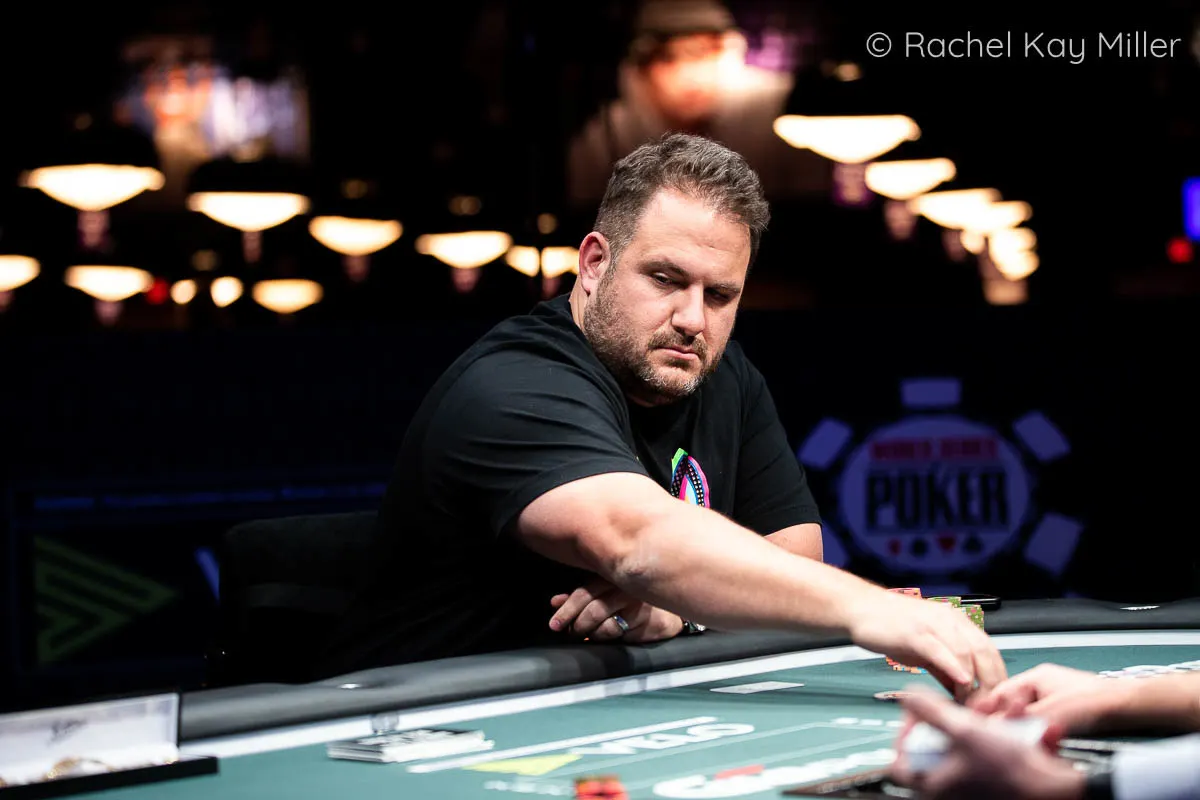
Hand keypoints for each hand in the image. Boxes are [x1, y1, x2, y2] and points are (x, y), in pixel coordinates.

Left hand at [549, 579, 683, 642]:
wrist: (664, 611)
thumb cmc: (629, 600)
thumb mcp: (602, 594)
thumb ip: (579, 597)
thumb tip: (555, 602)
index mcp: (611, 577)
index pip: (584, 593)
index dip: (567, 610)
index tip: (555, 625)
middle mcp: (625, 588)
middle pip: (594, 610)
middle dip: (578, 626)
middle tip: (572, 633)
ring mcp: (637, 605)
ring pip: (605, 626)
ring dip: (592, 635)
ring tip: (590, 635)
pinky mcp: (645, 622)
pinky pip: (619, 636)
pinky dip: (608, 639)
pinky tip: (607, 636)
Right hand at [846, 591, 1007, 699]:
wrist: (860, 608)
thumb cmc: (890, 627)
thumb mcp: (925, 650)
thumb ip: (946, 669)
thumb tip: (963, 692)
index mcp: (957, 623)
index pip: (990, 652)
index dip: (997, 679)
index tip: (994, 702)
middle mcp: (950, 620)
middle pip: (986, 653)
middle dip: (992, 685)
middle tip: (986, 709)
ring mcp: (933, 624)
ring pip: (968, 652)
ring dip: (974, 682)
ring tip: (970, 704)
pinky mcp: (915, 632)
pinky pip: (941, 650)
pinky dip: (954, 667)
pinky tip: (961, 682)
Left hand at [890, 686, 1084, 799]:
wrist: (1059, 793)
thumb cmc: (1012, 773)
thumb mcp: (965, 731)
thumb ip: (932, 712)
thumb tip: (909, 697)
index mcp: (935, 785)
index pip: (901, 763)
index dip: (905, 735)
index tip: (919, 716)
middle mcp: (953, 790)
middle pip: (942, 748)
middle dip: (963, 717)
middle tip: (976, 706)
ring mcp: (978, 788)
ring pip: (975, 746)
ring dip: (992, 721)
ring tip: (1013, 708)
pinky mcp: (1002, 783)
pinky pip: (1000, 753)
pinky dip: (1012, 736)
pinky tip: (1031, 724)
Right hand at [968, 663, 1124, 734]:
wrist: (1129, 707)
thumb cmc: (1096, 702)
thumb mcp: (1051, 712)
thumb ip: (1020, 719)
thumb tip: (995, 727)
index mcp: (1035, 676)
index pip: (999, 691)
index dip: (986, 708)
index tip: (975, 722)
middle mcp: (1042, 683)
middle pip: (1011, 703)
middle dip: (1004, 719)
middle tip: (995, 734)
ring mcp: (1053, 696)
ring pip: (1025, 714)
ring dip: (1021, 727)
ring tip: (1017, 739)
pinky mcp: (1063, 711)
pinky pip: (1039, 721)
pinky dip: (1034, 731)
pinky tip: (1035, 740)